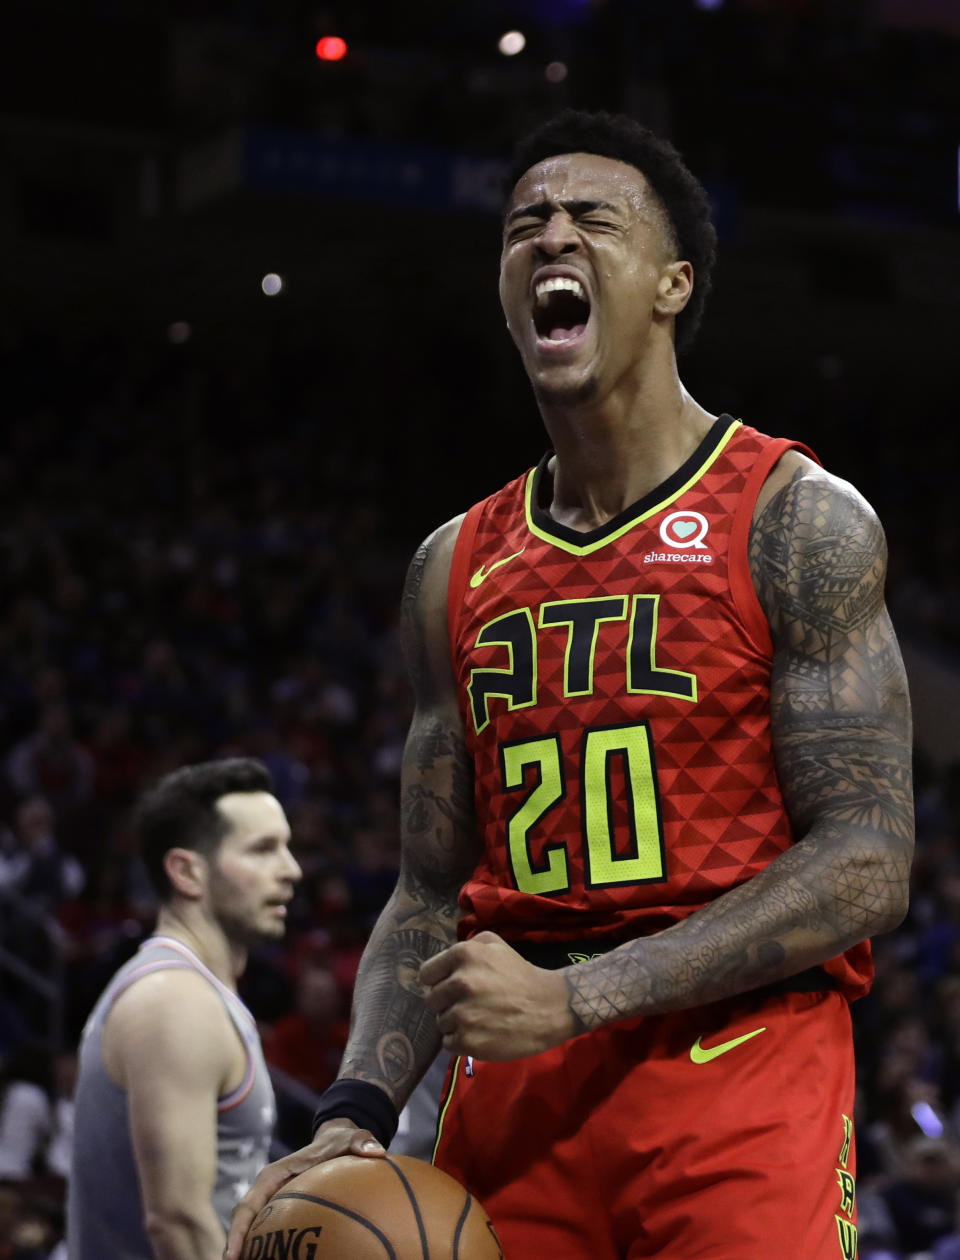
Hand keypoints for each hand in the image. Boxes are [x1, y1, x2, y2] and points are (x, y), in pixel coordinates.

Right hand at [223, 1119, 384, 1258]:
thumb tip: (376, 1151)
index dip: (238, 1231)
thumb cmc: (340, 1142)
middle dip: (236, 1249)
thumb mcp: (351, 1138)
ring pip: (255, 1233)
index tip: (232, 1256)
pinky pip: (272, 1234)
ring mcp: (274, 1204)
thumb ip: (361, 1142)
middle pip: (245, 1224)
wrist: (337, 1141)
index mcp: (274, 1176)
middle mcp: (268, 1192)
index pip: (248, 1205)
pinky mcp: (283, 1213)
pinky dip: (269, 1251)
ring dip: (250, 1252)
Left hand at [420, 931, 576, 1059]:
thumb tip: (443, 963)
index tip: (451, 987)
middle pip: (431, 1000)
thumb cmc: (520, 974)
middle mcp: (460, 982)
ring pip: (440, 1022)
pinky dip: (461, 1041)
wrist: (549, 1007)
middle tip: (470, 1004)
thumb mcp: (495, 944)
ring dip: (455, 1023)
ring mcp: (463, 1013)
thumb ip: (466, 945)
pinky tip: (480, 1034)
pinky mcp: (468, 1040)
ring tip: (479, 1019)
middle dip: (447, 1002)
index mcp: (463, 954)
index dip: (438, 981)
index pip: (426, 974)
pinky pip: (448, 1043)